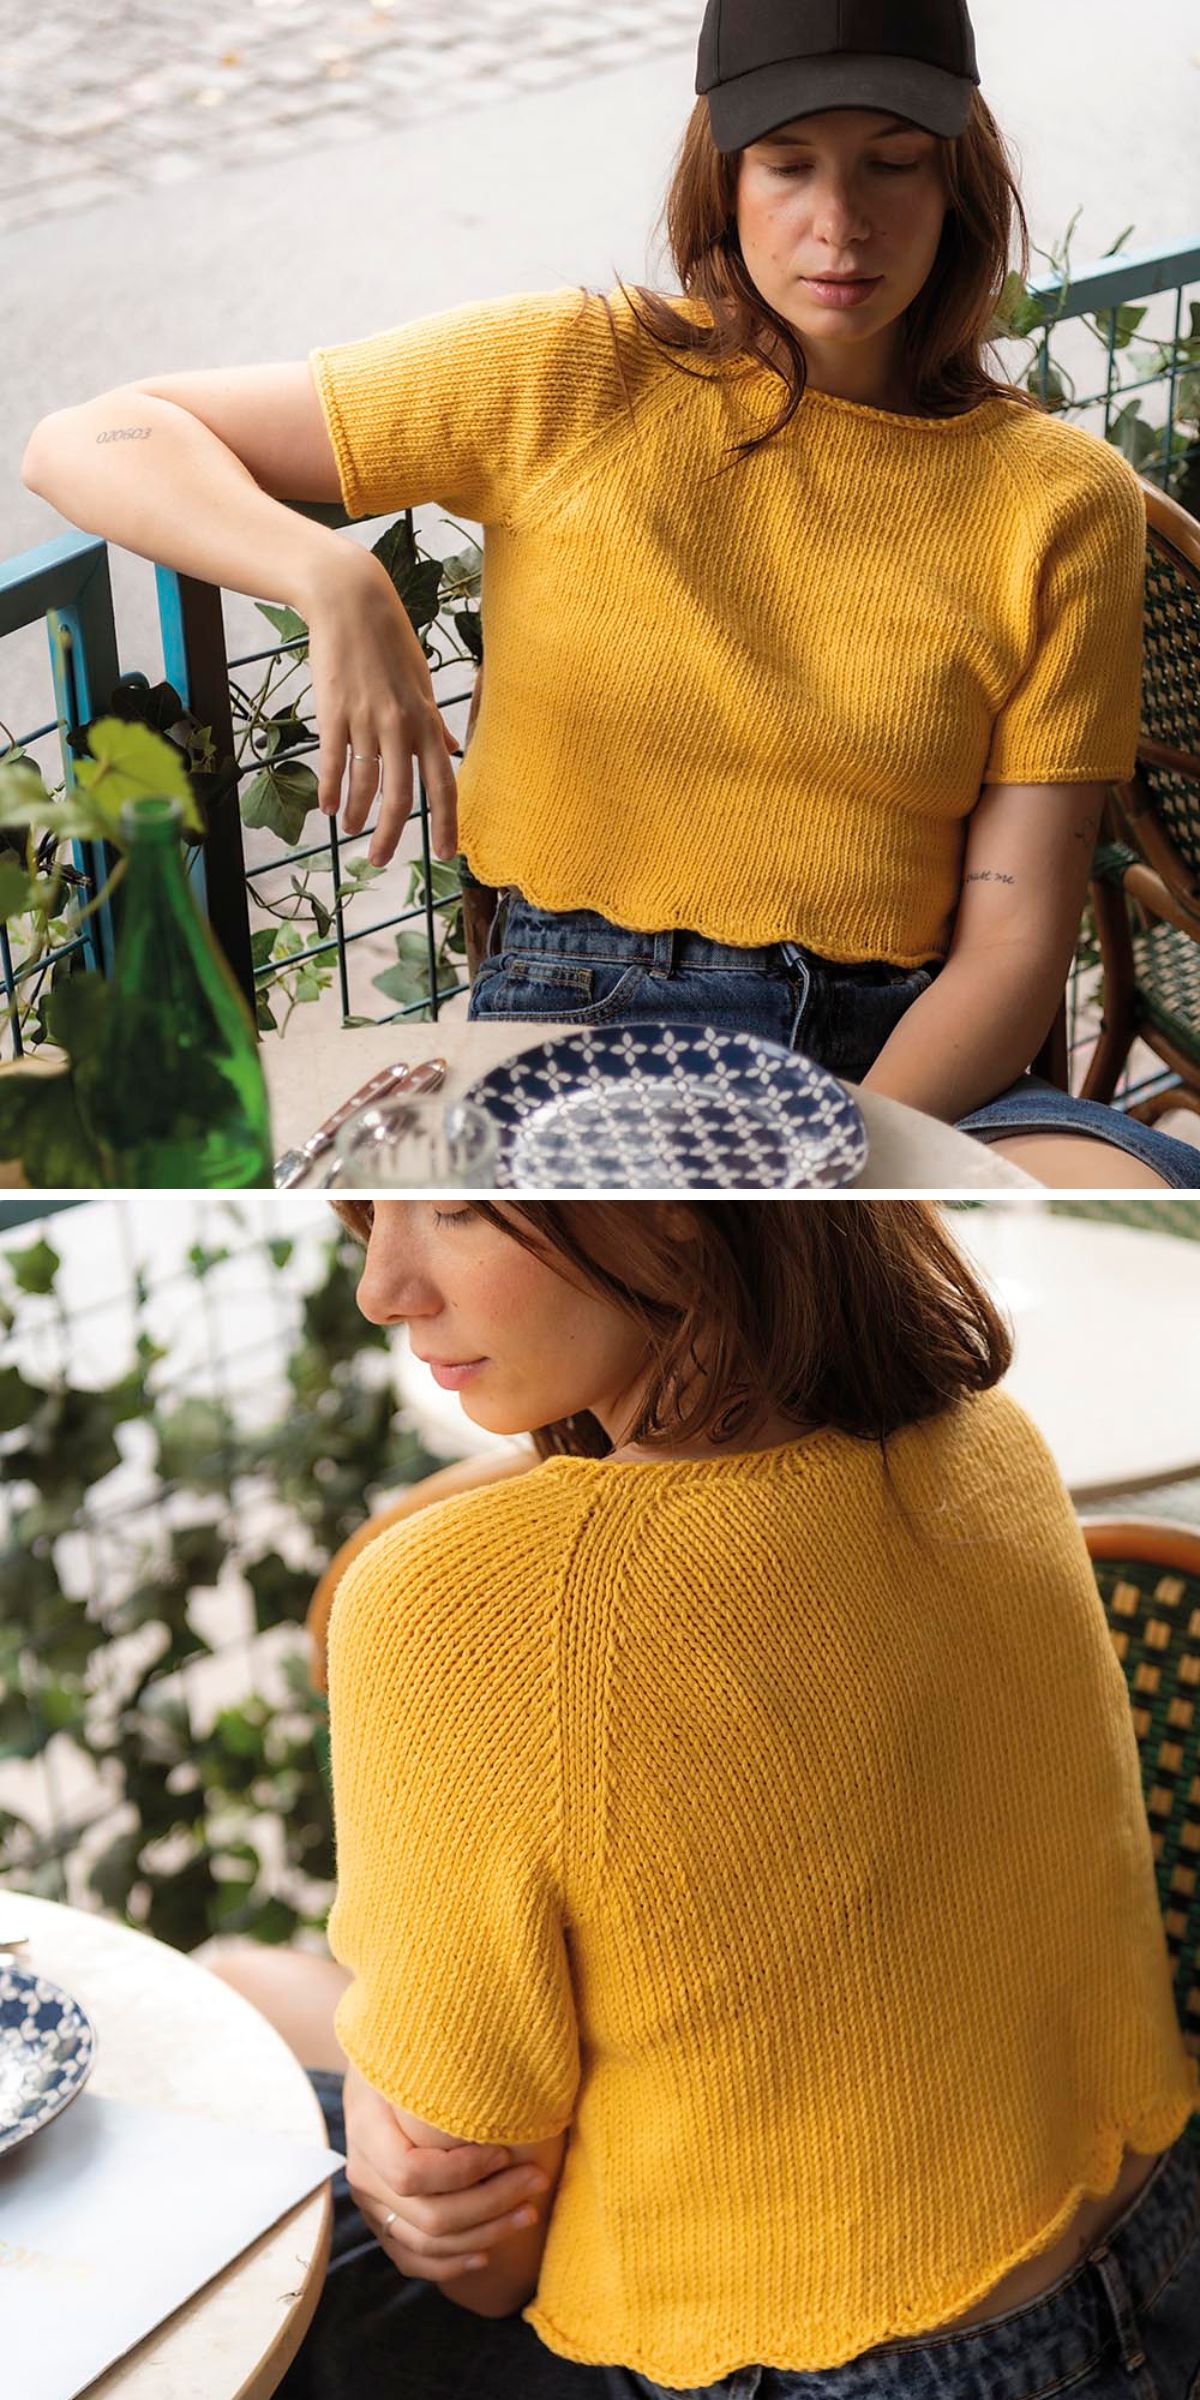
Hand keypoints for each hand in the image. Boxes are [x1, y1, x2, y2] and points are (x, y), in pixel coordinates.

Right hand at [304, 547, 461, 869]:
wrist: (351, 602)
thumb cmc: (388, 641)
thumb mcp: (422, 682)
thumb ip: (434, 723)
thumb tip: (452, 749)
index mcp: (426, 721)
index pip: (443, 783)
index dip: (446, 822)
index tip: (446, 854)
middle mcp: (401, 726)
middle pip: (402, 796)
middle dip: (391, 835)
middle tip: (380, 860)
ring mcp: (366, 719)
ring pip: (365, 784)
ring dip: (356, 814)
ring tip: (350, 830)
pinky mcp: (333, 712)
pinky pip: (333, 762)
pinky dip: (330, 790)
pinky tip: (327, 807)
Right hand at [342, 2064, 550, 2285]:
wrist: (374, 2060)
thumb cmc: (409, 2050)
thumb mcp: (417, 2050)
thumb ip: (445, 2074)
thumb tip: (500, 2083)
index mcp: (366, 2128)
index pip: (412, 2173)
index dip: (464, 2172)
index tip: (506, 2152)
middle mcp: (363, 2172)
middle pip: (428, 2216)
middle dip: (491, 2205)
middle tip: (537, 2181)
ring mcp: (370, 2202)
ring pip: (426, 2243)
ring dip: (484, 2235)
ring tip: (529, 2213)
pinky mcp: (382, 2220)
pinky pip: (411, 2258)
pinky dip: (450, 2264)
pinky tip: (487, 2254)